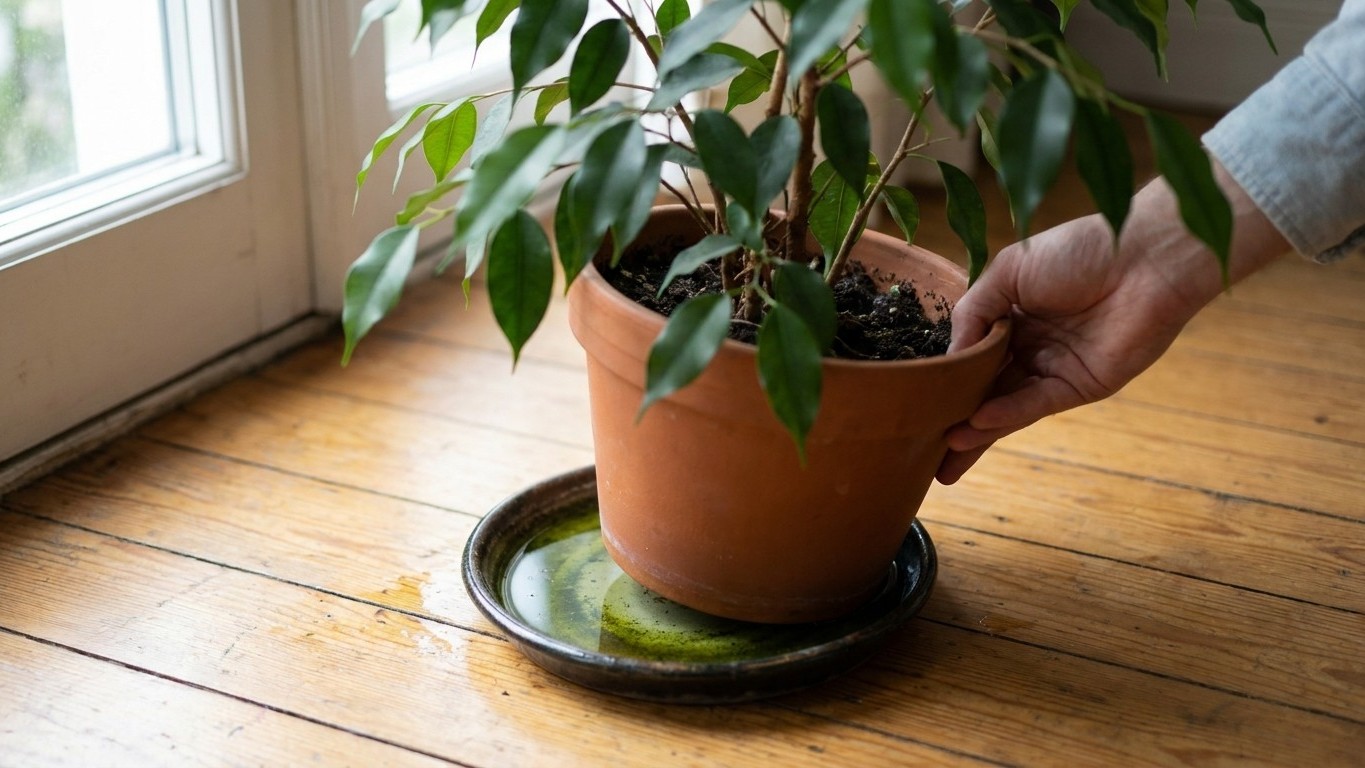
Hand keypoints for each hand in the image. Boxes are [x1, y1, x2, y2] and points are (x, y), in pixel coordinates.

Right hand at [937, 169, 1287, 484]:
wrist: (1145, 256)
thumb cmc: (1079, 250)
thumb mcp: (1007, 272)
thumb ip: (972, 312)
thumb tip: (948, 356)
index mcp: (1008, 315)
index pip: (967, 354)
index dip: (943, 376)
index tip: (913, 398)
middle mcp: (1027, 346)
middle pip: (982, 389)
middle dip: (953, 418)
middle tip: (921, 448)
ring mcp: (1052, 368)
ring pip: (1004, 405)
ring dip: (975, 430)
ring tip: (943, 451)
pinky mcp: (1079, 386)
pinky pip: (1034, 404)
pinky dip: (1006, 415)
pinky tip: (978, 424)